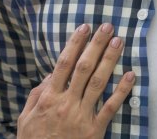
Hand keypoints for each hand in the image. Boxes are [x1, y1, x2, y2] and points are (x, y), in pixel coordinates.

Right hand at [17, 24, 135, 138]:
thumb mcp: (26, 118)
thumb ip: (37, 94)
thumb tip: (51, 74)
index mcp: (49, 97)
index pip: (64, 64)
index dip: (75, 44)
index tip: (84, 27)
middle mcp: (66, 103)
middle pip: (84, 68)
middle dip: (96, 45)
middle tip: (107, 27)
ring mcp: (81, 116)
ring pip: (99, 82)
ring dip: (109, 60)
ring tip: (118, 42)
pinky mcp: (94, 130)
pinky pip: (111, 107)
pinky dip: (122, 91)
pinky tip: (130, 76)